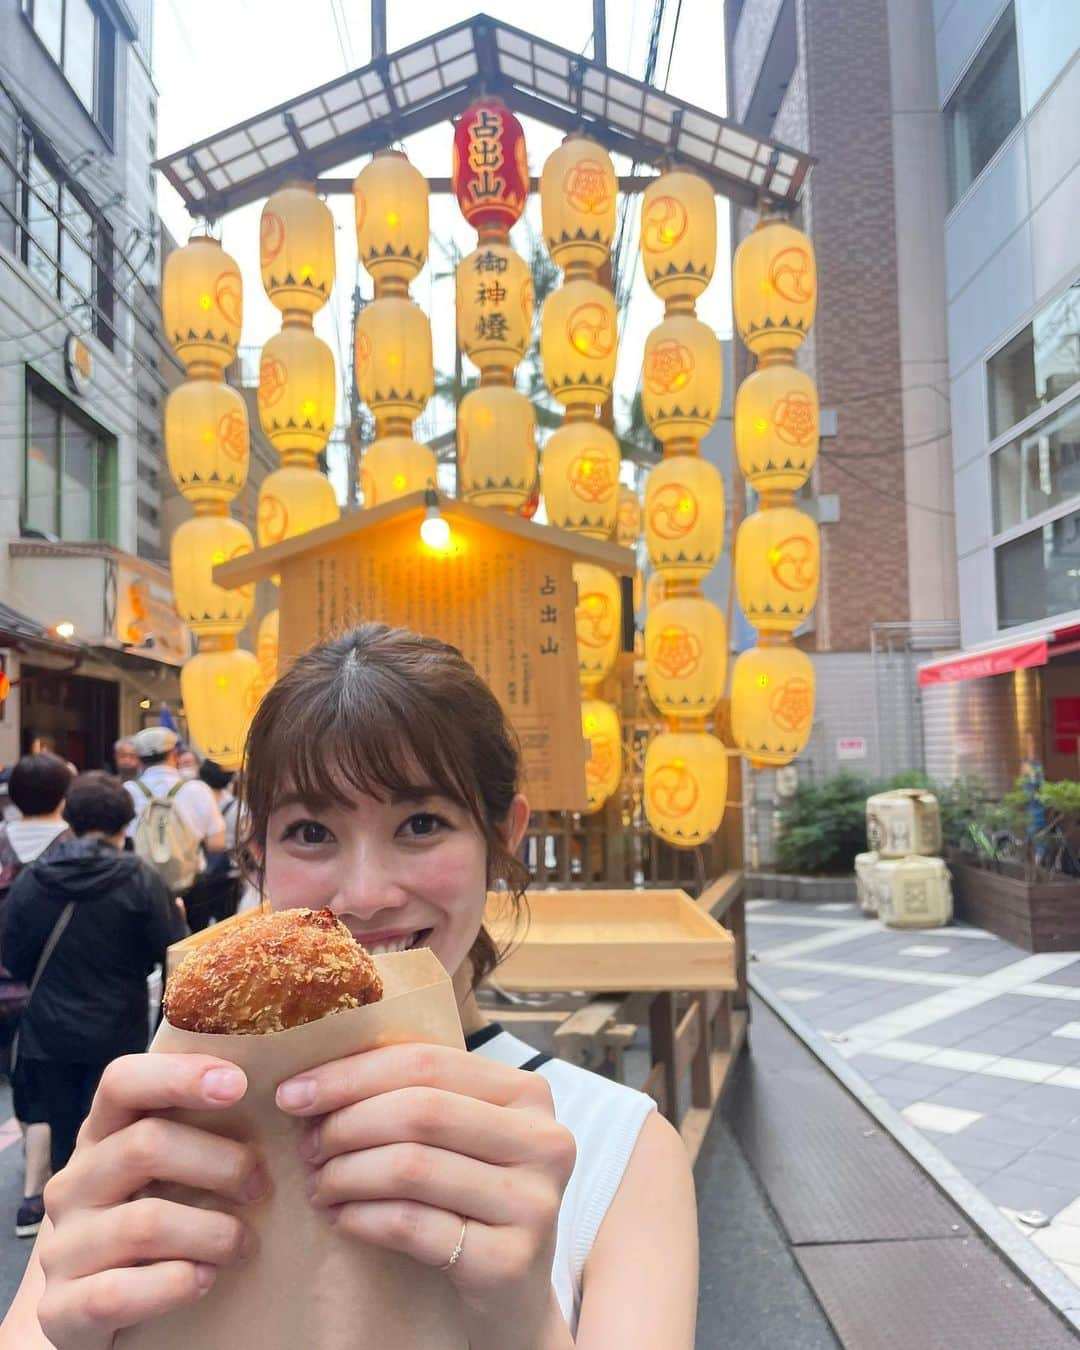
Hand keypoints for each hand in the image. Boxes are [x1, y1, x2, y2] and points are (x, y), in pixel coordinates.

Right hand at [36, 1054, 268, 1349]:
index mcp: (100, 1135)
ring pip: (144, 1222)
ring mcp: (63, 1245)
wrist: (88, 1308)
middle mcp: (74, 1183)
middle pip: (145, 1145)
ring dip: (213, 1232)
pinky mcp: (62, 1307)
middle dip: (221, 1163)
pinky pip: (119, 1292)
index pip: (120, 1082)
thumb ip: (197, 1129)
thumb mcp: (163, 1167)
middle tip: (260, 1186)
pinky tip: (204, 1279)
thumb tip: (281, 1089)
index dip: (178, 1076)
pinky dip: (176, 1283)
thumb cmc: (148, 1216)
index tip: (238, 1084)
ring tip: (243, 1243)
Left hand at [277, 1043, 576, 1349]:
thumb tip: (314, 1080)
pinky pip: (412, 1226)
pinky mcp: (509, 1260)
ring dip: (346, 1174)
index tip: (293, 1092)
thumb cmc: (471, 1197)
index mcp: (528, 1092)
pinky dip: (362, 1217)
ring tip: (319, 1184)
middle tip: (306, 1147)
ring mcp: (533, 1202)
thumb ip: (415, 1096)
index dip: (352, 1073)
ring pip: (411, 1168)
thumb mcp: (460, 1136)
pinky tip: (340, 1218)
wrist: (513, 1292)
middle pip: (420, 1111)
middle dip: (346, 1125)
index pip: (427, 1061)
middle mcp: (544, 1140)